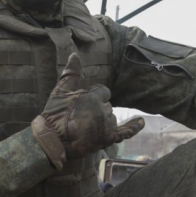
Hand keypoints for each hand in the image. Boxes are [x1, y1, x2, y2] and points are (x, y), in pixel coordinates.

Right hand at [32, 53, 143, 169]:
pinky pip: (125, 133)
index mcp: (94, 98)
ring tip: (87, 126)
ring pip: (112, 118)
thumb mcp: (60, 91)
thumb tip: (74, 55)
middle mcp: (103, 111)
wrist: (53, 141)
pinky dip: (134, 127)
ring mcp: (107, 126)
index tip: (81, 104)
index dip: (93, 96)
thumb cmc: (55, 115)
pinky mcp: (107, 139)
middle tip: (80, 117)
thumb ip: (71, 73)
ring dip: (104, 120)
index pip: (103, 92)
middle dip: (97, 109)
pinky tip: (142, 121)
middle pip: (107, 106)